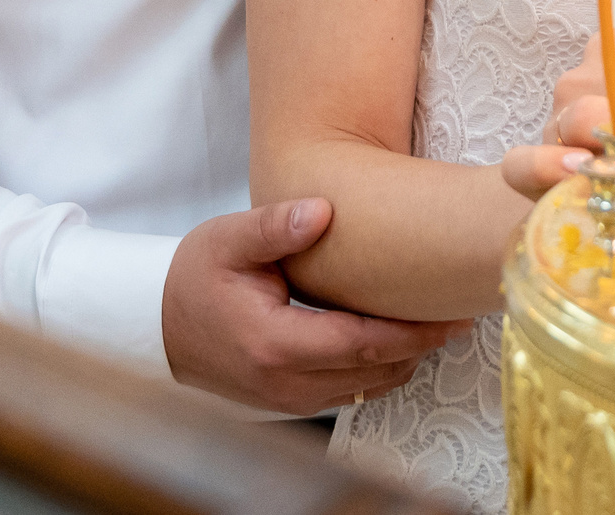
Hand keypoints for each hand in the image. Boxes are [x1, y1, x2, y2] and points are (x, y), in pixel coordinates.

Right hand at [161, 199, 468, 414]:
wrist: (154, 325)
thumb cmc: (193, 277)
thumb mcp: (228, 240)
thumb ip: (276, 226)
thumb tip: (322, 210)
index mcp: (276, 343)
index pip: (363, 343)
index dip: (412, 331)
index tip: (450, 312)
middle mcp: (286, 383)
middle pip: (374, 372)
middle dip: (421, 346)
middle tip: (460, 313)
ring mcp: (287, 401)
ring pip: (366, 389)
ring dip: (404, 360)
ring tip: (439, 325)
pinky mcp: (287, 403)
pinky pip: (348, 393)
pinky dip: (378, 370)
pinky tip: (398, 341)